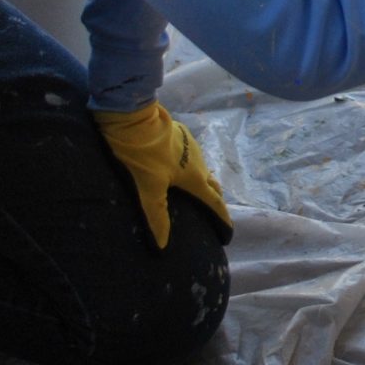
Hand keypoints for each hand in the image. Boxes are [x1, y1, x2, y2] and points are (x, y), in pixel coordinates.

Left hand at [93, 102, 232, 247]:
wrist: (135, 118)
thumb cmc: (144, 155)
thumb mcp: (149, 188)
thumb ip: (157, 216)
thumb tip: (163, 246)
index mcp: (195, 178)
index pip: (214, 202)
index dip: (222, 218)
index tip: (229, 232)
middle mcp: (199, 162)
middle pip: (212, 184)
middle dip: (214, 199)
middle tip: (210, 211)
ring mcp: (192, 146)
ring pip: (202, 168)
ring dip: (201, 181)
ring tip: (191, 191)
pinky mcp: (182, 134)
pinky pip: (191, 154)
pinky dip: (189, 165)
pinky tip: (176, 167)